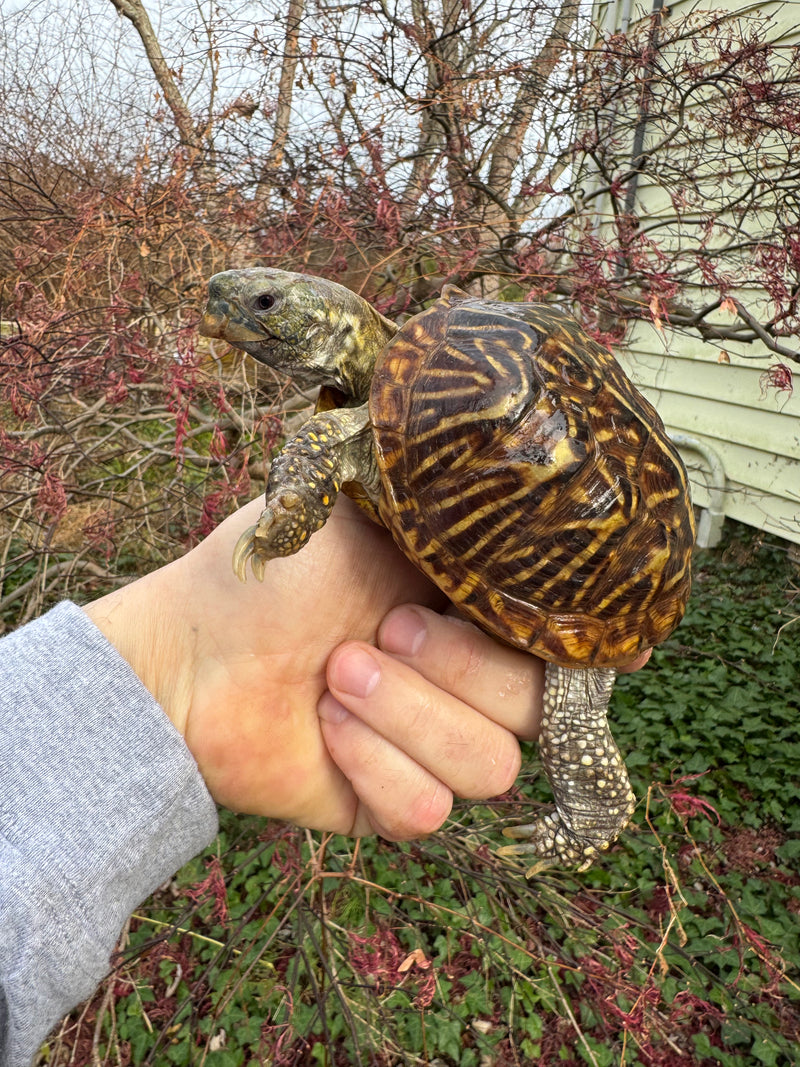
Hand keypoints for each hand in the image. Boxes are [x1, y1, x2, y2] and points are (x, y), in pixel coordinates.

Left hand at [84, 496, 543, 838]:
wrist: (190, 647)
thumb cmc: (277, 570)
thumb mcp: (373, 516)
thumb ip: (456, 518)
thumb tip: (534, 506)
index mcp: (473, 615)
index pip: (558, 646)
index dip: (546, 642)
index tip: (503, 618)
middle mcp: (465, 684)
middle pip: (533, 711)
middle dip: (456, 670)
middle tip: (378, 633)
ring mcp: (429, 748)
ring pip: (491, 769)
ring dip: (407, 718)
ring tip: (336, 677)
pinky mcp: (388, 804)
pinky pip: (427, 812)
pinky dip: (374, 767)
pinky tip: (324, 730)